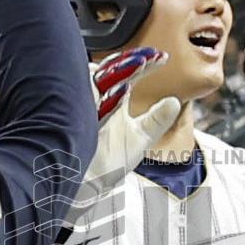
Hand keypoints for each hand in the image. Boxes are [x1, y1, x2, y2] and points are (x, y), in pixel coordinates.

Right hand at [68, 48, 180, 211]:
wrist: (87, 186)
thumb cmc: (109, 163)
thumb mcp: (140, 140)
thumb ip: (157, 120)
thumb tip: (175, 101)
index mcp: (114, 99)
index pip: (129, 73)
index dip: (145, 64)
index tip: (162, 58)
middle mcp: (98, 99)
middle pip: (108, 71)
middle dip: (125, 64)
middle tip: (143, 61)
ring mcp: (82, 107)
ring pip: (91, 79)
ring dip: (109, 75)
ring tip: (132, 71)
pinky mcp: (70, 118)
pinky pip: (78, 99)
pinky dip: (92, 94)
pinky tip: (110, 92)